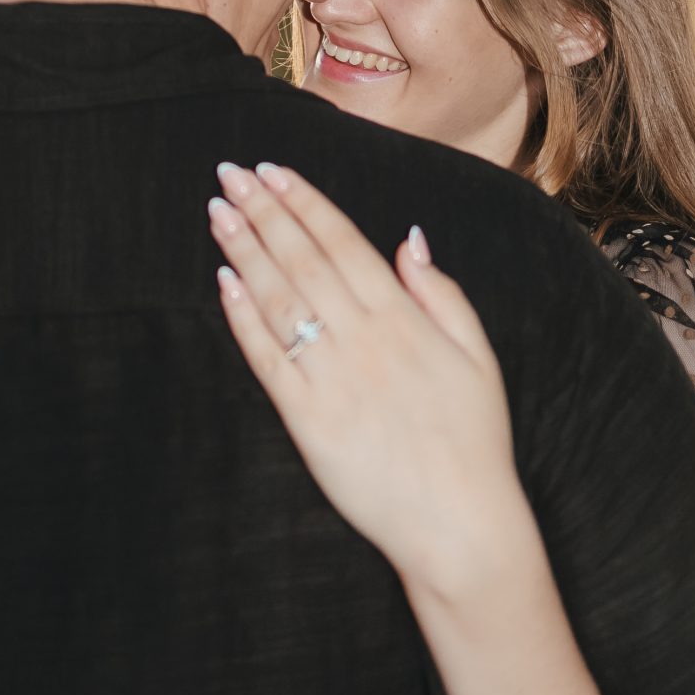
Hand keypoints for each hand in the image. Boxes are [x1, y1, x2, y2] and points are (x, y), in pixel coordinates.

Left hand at [208, 161, 530, 605]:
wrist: (460, 523)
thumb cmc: (473, 441)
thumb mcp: (478, 357)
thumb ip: (442, 294)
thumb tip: (409, 239)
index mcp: (404, 318)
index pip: (343, 242)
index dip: (304, 202)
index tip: (272, 170)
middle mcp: (364, 339)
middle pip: (302, 260)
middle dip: (263, 212)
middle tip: (228, 174)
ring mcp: (331, 379)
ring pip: (279, 299)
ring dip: (245, 250)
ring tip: (217, 211)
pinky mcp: (307, 421)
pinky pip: (267, 359)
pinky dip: (243, 317)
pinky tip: (225, 283)